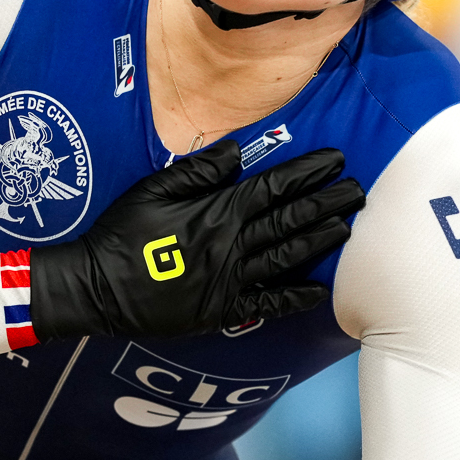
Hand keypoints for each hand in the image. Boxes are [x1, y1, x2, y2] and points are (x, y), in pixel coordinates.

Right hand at [28, 139, 363, 339]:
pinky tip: (320, 291)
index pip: (275, 187)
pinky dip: (295, 297)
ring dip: (319, 241)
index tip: (336, 160)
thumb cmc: (123, 232)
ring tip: (347, 227)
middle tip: (360, 191)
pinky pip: (267, 303)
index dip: (308, 173)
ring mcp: (230, 279)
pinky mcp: (223, 309)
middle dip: (328, 203)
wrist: (99, 287)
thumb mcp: (154, 187)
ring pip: (286, 256)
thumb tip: (238, 149)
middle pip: (290, 220)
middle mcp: (232, 244)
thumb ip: (199, 169)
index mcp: (218, 211)